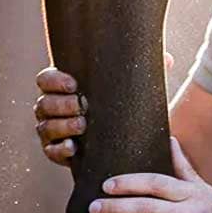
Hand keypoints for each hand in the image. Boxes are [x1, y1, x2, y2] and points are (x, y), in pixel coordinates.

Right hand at [33, 53, 173, 165]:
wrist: (122, 144)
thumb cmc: (122, 109)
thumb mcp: (132, 91)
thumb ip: (143, 74)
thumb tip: (167, 59)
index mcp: (62, 88)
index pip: (45, 79)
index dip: (55, 80)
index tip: (75, 84)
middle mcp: (51, 108)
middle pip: (44, 103)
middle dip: (61, 104)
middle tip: (81, 106)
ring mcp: (51, 131)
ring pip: (45, 126)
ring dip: (62, 125)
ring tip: (82, 125)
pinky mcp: (56, 153)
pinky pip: (50, 152)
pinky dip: (60, 150)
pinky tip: (74, 148)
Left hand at [90, 137, 211, 212]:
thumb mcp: (205, 188)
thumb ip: (183, 167)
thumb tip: (169, 138)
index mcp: (192, 193)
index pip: (155, 183)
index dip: (129, 183)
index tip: (107, 185)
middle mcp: (192, 212)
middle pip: (148, 207)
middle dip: (117, 206)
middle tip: (94, 207)